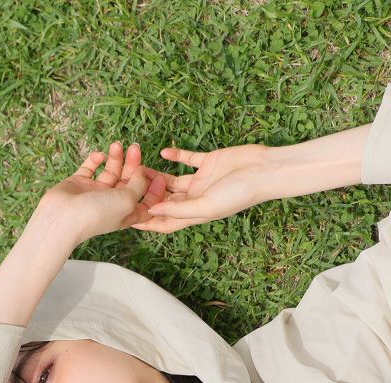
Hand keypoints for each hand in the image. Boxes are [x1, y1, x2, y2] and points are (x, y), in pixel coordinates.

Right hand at [40, 141, 167, 244]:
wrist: (63, 216)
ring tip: (117, 145)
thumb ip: (138, 185)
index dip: (154, 191)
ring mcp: (96, 193)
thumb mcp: (128, 200)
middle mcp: (112, 203)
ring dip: (116, 158)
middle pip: (129, 182)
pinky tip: (99, 155)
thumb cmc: (98, 213)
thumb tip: (141, 172)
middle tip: (135, 147)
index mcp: (127, 213)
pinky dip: (95, 160)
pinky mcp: (80, 183)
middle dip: (134, 165)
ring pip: (111, 172)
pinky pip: (90, 168)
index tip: (160, 175)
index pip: (146, 202)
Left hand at [131, 143, 270, 233]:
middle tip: (128, 188)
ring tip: (138, 167)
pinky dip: (175, 156)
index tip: (128, 218)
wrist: (263, 170)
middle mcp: (196, 198)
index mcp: (196, 214)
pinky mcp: (208, 162)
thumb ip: (179, 210)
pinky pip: (187, 159)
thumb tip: (152, 212)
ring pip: (172, 180)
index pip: (166, 222)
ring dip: (155, 175)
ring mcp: (201, 180)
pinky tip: (163, 152)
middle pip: (165, 201)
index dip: (148, 222)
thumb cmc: (239, 193)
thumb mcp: (206, 206)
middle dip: (147, 196)